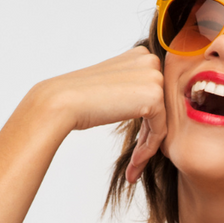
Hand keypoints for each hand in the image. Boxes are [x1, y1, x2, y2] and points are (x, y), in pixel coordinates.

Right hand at [34, 47, 167, 182]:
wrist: (61, 102)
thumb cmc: (79, 99)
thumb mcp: (111, 86)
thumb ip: (131, 89)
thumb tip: (144, 103)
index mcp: (140, 54)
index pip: (153, 94)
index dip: (145, 122)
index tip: (134, 144)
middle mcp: (150, 60)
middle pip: (160, 108)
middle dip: (148, 136)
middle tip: (134, 162)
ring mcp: (154, 77)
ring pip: (162, 122)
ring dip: (147, 147)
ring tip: (132, 168)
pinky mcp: (155, 97)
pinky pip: (160, 132)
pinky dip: (148, 151)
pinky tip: (133, 165)